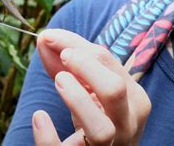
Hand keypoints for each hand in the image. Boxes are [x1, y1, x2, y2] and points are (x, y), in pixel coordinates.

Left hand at [32, 29, 150, 145]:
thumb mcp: (91, 88)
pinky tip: (39, 117)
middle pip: (114, 90)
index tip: (51, 37)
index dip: (77, 46)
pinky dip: (49, 137)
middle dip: (86, 67)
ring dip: (76, 100)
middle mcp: (127, 123)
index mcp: (133, 98)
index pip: (109, 61)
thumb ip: (69, 62)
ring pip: (101, 129)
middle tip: (63, 58)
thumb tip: (45, 37)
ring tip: (59, 81)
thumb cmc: (96, 117)